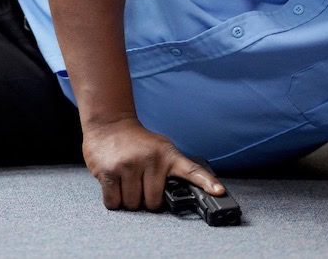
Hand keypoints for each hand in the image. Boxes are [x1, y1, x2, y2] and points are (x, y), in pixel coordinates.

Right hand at [82, 116, 223, 210]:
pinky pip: (114, 203)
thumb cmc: (137, 141)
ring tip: (127, 182)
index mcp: (167, 154)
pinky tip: (115, 184)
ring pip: (132, 204)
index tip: (219, 191)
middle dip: (146, 200)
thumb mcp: (161, 148)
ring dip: (129, 200)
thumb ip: (172, 169)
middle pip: (153, 203)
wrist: (109, 124)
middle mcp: (150, 159)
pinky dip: (114, 200)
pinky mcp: (109, 172)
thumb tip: (184, 195)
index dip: (206, 182)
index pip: (191, 170)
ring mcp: (129, 166)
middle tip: (140, 185)